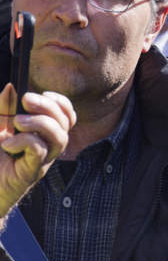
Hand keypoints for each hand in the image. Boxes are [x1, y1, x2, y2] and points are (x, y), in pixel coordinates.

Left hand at [0, 83, 75, 217]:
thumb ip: (3, 109)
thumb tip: (11, 87)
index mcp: (43, 136)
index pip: (67, 117)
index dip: (61, 103)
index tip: (42, 94)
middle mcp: (47, 149)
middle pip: (66, 123)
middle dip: (49, 107)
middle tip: (26, 100)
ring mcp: (41, 162)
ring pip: (59, 137)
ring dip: (40, 123)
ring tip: (17, 123)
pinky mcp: (30, 173)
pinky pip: (39, 150)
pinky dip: (24, 140)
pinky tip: (8, 144)